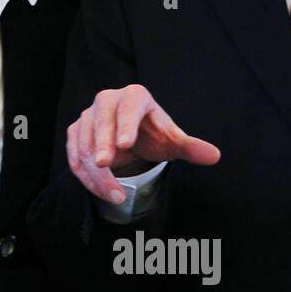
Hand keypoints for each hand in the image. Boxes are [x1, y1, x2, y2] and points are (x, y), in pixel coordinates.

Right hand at [67, 84, 219, 202]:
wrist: (132, 137)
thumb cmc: (154, 135)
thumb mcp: (172, 141)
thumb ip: (191, 148)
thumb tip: (214, 156)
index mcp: (135, 96)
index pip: (129, 108)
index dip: (126, 125)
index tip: (125, 144)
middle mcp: (107, 100)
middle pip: (101, 123)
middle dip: (101, 146)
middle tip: (104, 166)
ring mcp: (89, 116)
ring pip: (85, 143)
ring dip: (96, 171)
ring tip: (116, 195)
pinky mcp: (77, 132)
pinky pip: (75, 155)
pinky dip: (86, 176)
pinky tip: (103, 191)